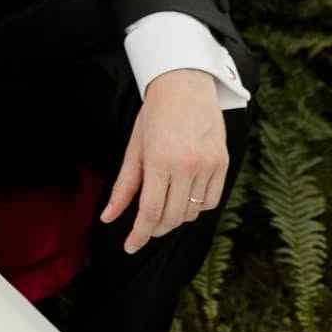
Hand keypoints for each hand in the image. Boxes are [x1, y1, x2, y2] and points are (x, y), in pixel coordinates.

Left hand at [101, 68, 228, 254]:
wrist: (185, 85)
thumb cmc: (154, 116)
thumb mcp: (134, 149)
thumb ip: (123, 187)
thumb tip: (108, 217)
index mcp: (159, 160)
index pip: (150, 211)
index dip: (139, 234)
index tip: (130, 246)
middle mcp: (187, 165)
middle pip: (172, 217)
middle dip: (156, 229)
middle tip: (145, 229)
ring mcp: (208, 165)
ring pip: (193, 212)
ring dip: (176, 217)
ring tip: (163, 208)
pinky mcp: (223, 163)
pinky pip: (212, 201)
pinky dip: (197, 207)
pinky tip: (184, 198)